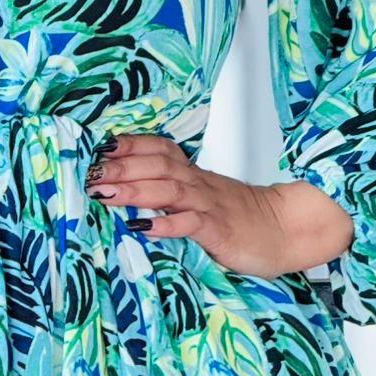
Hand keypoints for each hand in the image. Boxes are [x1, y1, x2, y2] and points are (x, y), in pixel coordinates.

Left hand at [83, 134, 351, 279]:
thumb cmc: (239, 217)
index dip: (128, 146)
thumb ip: (170, 194)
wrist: (285, 228)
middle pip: (156, 165)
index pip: (157, 149)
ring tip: (106, 194)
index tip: (97, 148)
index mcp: (191, 174)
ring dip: (135, 190)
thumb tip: (125, 193)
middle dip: (121, 167)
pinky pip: (191, 224)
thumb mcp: (201, 199)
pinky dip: (167, 224)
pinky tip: (145, 229)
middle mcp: (197, 184)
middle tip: (90, 172)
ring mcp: (208, 205)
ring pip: (168, 190)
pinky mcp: (219, 230)